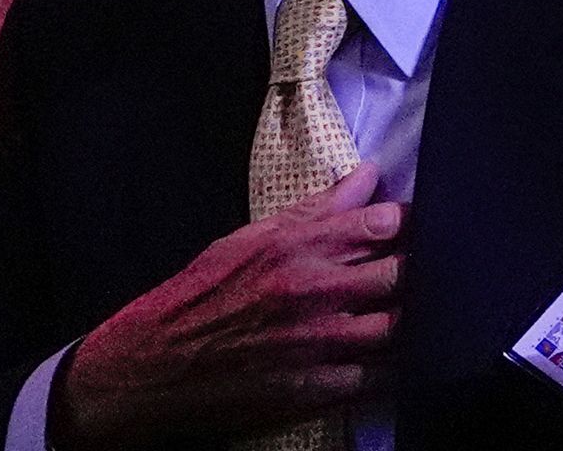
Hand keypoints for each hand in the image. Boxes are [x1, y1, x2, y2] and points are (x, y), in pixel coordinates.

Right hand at [58, 162, 399, 445]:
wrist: (146, 367)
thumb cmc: (197, 297)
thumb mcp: (249, 239)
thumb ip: (316, 209)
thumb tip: (368, 175)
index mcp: (296, 247)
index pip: (384, 222)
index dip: (407, 223)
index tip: (408, 229)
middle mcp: (311, 291)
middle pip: (402, 272)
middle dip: (415, 271)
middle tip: (414, 272)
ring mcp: (315, 342)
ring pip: (398, 325)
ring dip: (407, 319)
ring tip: (405, 313)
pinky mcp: (311, 388)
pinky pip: (376, 376)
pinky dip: (388, 366)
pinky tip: (389, 357)